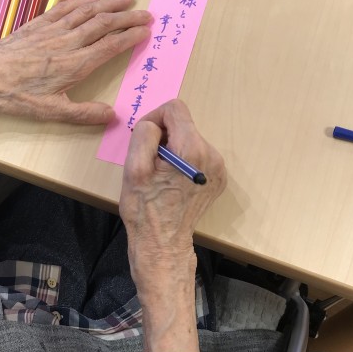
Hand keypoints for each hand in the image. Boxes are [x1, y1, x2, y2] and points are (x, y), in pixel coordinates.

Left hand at [0, 0, 150, 122]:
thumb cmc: (15, 96)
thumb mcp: (51, 112)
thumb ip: (83, 114)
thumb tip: (113, 116)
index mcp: (75, 64)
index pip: (110, 45)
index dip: (130, 36)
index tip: (146, 30)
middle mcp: (67, 42)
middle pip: (104, 24)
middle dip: (127, 17)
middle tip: (147, 13)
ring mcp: (52, 30)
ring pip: (87, 12)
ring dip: (109, 4)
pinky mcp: (37, 24)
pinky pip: (65, 8)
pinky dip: (82, 2)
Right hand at [119, 100, 225, 351]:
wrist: (163, 243)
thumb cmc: (144, 207)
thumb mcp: (134, 167)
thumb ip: (145, 134)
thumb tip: (155, 123)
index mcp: (192, 149)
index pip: (175, 108)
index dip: (154, 118)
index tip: (145, 140)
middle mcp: (212, 155)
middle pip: (184, 124)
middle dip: (164, 136)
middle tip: (150, 163)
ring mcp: (218, 169)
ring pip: (190, 140)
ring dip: (173, 150)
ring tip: (161, 176)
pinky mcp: (218, 179)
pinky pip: (198, 156)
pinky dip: (183, 162)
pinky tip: (173, 183)